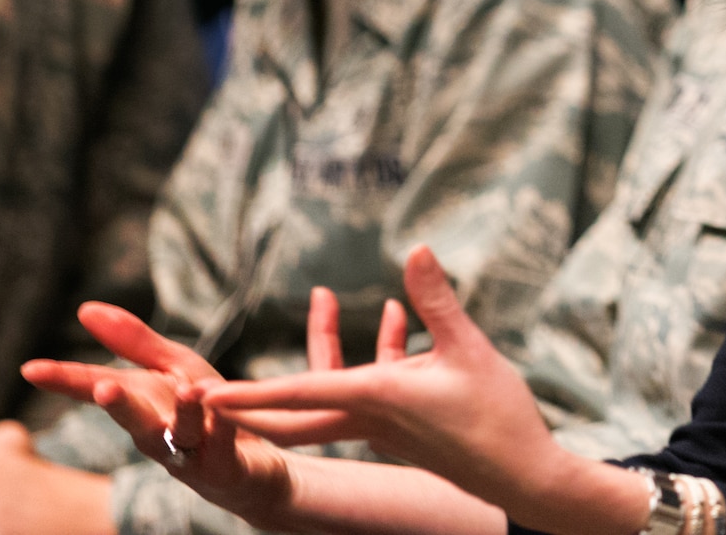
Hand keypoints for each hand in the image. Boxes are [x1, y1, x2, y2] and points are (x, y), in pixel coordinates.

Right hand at [20, 303, 305, 527]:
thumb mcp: (174, 367)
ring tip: (190, 390)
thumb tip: (84, 309)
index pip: (96, 388)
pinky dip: (225, 428)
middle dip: (119, 406)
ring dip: (184, 416)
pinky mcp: (224, 467)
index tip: (30, 369)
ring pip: (180, 438)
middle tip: (105, 388)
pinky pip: (223, 448)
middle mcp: (156, 433)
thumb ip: (133, 341)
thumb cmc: (205, 411)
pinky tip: (227, 411)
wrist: (253, 464)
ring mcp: (189, 454)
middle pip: (133, 420)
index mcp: (140, 404)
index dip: (64, 380)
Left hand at [205, 246, 565, 516]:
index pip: (296, 395)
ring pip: (329, 397)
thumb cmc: (498, 416)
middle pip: (290, 417)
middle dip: (248, 404)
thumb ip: (436, 299)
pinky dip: (367, 357)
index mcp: (376, 399)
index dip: (248, 394)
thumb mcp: (468, 348)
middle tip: (203, 392)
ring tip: (321, 300)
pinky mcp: (402, 431)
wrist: (523, 476)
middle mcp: (368, 419)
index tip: (202, 395)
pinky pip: (365, 394)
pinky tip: (393, 318)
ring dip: (318, 354)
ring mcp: (384, 429)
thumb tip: (416, 249)